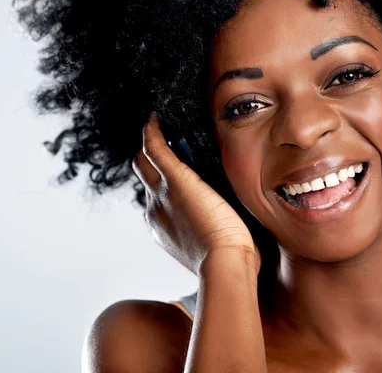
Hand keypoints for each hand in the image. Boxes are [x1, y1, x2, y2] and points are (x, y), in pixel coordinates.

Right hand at [132, 115, 258, 274]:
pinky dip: (153, 132)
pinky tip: (156, 118)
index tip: (177, 169)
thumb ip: (220, 227)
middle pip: (144, 177)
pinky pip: (153, 147)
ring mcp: (161, 194)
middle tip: (169, 142)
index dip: (163, 182)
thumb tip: (237, 221)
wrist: (225, 263)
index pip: (157, 196)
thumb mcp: (219, 242)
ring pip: (144, 162)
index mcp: (165, 227)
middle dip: (151, 161)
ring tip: (164, 127)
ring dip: (152, 145)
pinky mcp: (174, 179)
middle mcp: (155, 210)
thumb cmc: (231, 260)